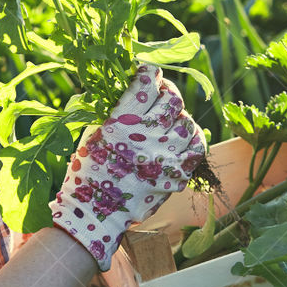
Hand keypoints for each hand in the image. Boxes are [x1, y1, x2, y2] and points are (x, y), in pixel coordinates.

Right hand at [50, 63, 206, 270]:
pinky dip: (193, 137)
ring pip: (187, 121)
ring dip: (179, 116)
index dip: (149, 74)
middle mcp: (146, 139)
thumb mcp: (96, 132)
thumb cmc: (89, 169)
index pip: (146, 85)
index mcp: (121, 124)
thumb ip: (118, 111)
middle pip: (172, 100)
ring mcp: (165, 158)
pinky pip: (197, 147)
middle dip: (167, 92)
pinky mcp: (176, 175)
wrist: (96, 213)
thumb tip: (139, 88)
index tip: (148, 74)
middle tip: (160, 94)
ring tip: (169, 119)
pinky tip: (183, 136)